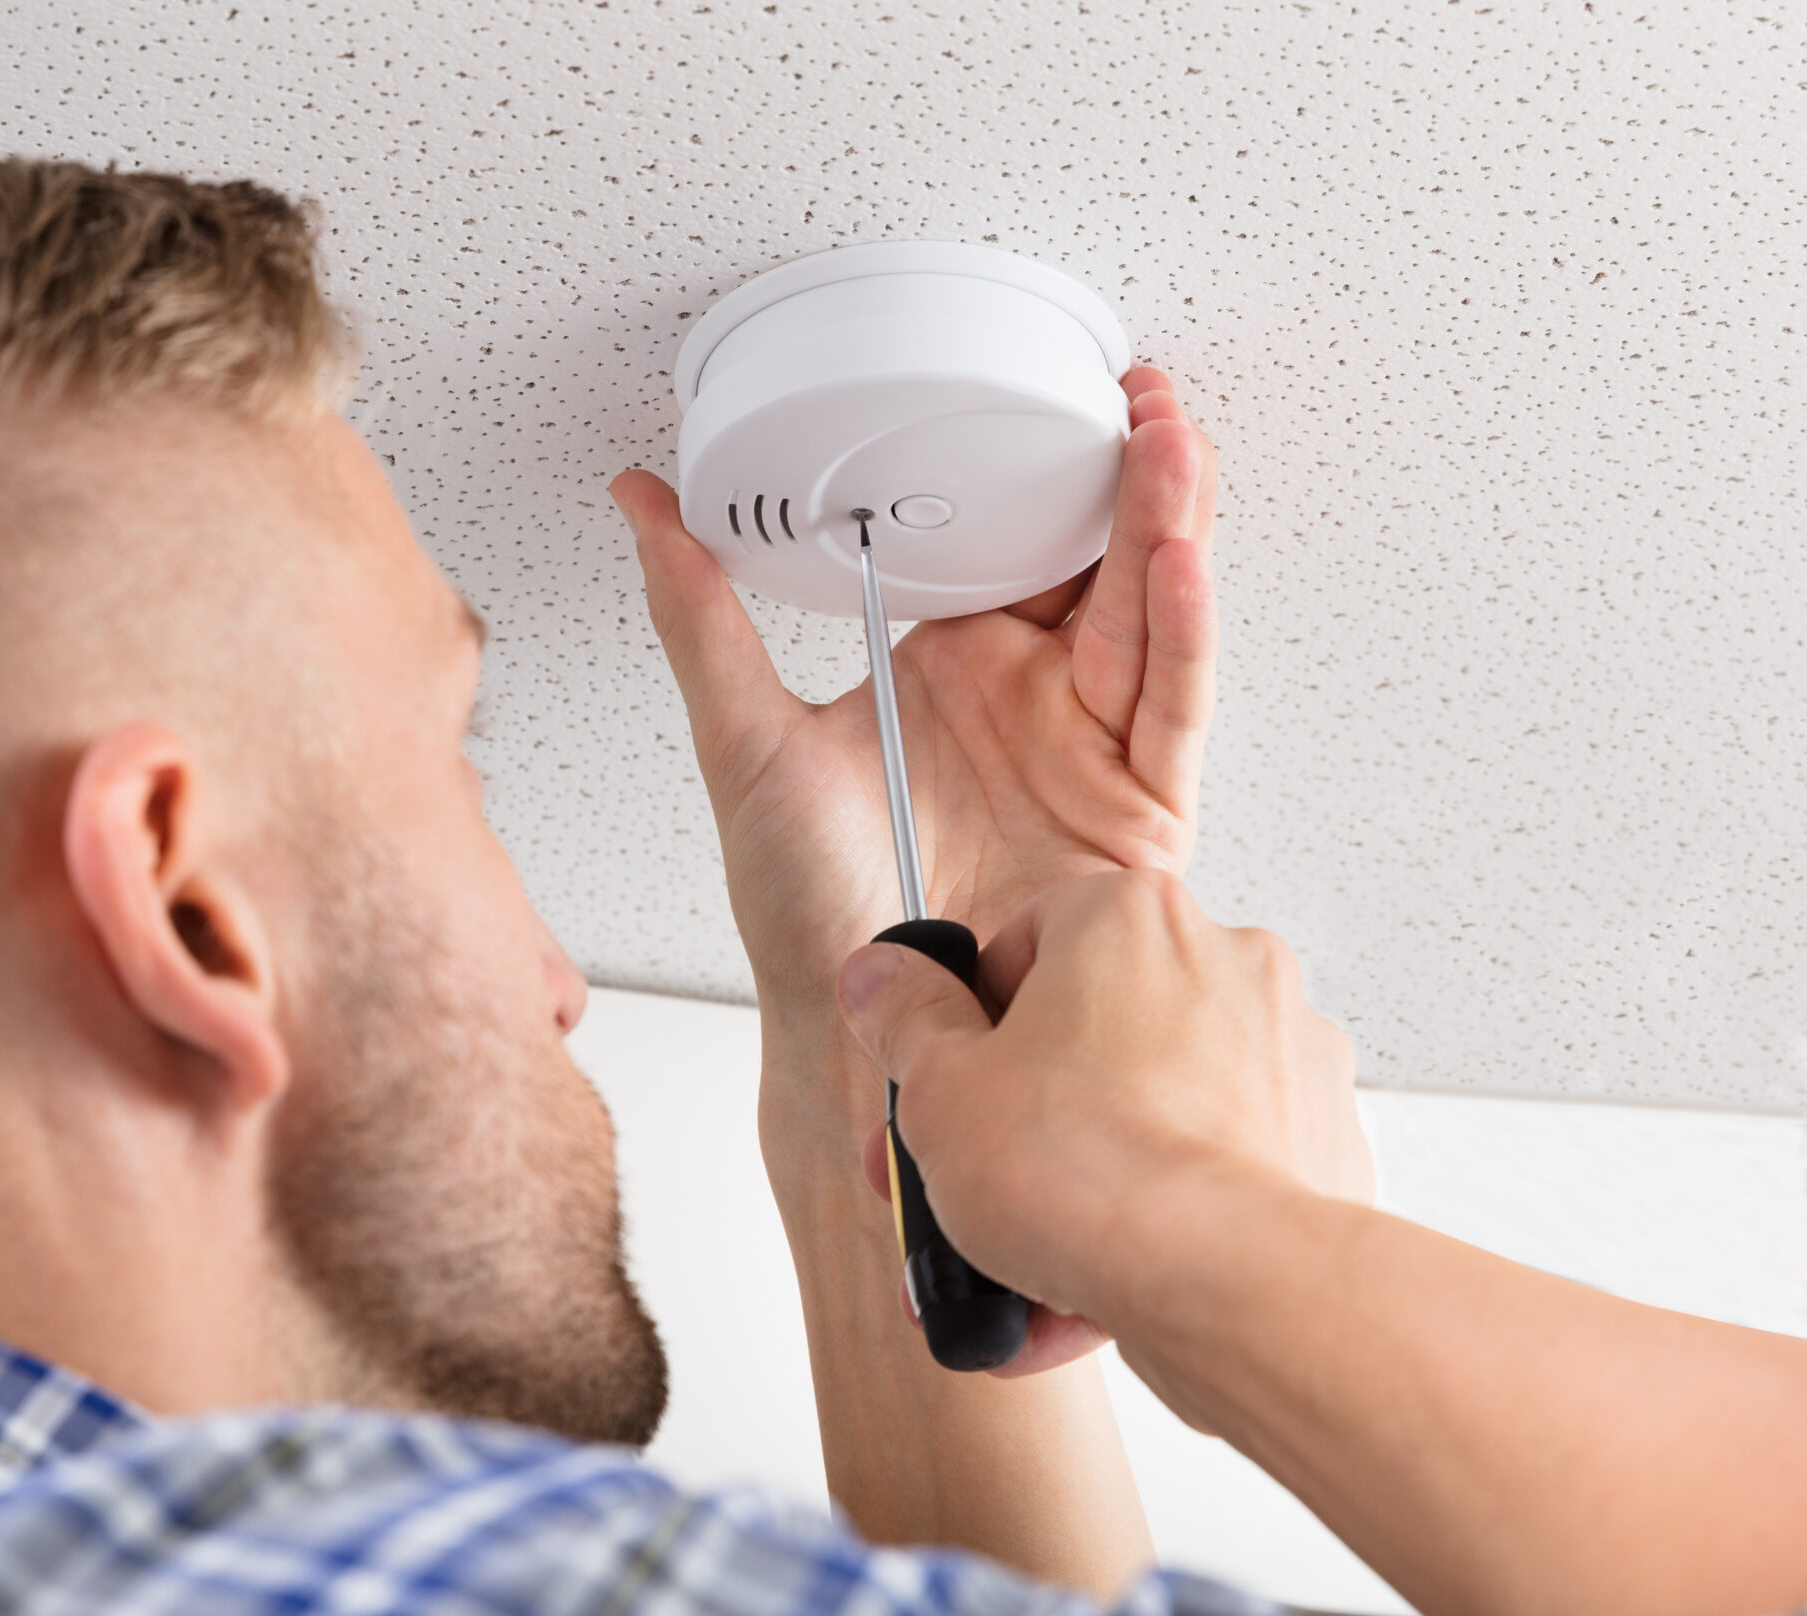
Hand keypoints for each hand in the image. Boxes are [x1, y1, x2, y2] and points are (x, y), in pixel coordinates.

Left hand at [611, 369, 1218, 1029]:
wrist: (856, 1025)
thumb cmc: (800, 907)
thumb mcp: (742, 736)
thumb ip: (700, 612)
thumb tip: (639, 499)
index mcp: (951, 666)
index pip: (1017, 542)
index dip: (1047, 465)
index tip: (1063, 390)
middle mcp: (1030, 700)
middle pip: (1100, 564)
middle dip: (1128, 475)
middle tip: (1136, 394)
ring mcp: (1089, 753)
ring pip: (1145, 619)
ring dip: (1162, 529)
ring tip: (1163, 448)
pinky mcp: (1138, 815)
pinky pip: (1168, 711)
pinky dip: (1177, 635)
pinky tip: (1171, 566)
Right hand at [836, 870, 1372, 1337]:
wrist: (1221, 1281)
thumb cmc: (1086, 1169)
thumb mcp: (939, 1088)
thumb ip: (905, 1019)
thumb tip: (883, 976)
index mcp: (1131, 917)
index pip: (1027, 942)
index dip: (971, 1026)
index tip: (948, 1086)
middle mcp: (1225, 964)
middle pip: (1091, 1032)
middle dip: (1021, 1118)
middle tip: (968, 1181)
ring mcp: (1285, 1055)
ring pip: (1150, 1112)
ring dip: (1080, 1182)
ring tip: (1019, 1265)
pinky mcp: (1320, 1141)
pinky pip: (1210, 1171)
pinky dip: (1155, 1221)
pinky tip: (1091, 1290)